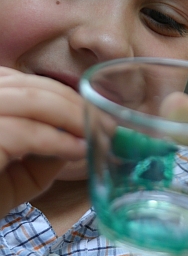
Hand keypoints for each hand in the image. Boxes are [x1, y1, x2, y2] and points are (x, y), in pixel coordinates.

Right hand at [0, 67, 85, 216]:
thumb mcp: (19, 172)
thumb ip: (45, 150)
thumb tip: (78, 135)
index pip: (24, 82)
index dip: (60, 92)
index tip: (88, 108)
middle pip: (31, 86)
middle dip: (71, 102)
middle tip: (99, 120)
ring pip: (32, 100)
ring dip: (70, 115)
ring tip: (92, 132)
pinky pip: (26, 132)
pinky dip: (57, 139)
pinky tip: (76, 149)